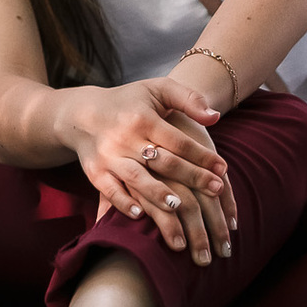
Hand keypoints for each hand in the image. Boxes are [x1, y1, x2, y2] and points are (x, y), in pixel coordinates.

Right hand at [62, 78, 232, 262]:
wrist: (83, 113)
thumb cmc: (129, 102)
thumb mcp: (157, 90)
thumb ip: (188, 98)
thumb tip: (215, 117)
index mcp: (143, 118)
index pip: (178, 141)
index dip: (202, 156)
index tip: (223, 169)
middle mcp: (125, 138)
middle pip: (163, 162)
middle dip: (192, 177)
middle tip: (216, 190)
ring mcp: (109, 157)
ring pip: (137, 179)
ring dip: (159, 195)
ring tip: (180, 208)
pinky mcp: (95, 172)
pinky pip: (110, 191)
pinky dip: (124, 204)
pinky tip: (141, 216)